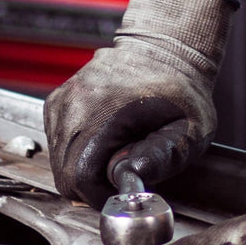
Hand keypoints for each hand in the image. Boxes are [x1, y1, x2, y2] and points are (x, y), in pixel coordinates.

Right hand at [44, 0, 237, 206]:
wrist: (164, 50)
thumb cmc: (180, 90)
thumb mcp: (188, 128)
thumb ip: (164, 157)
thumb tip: (133, 177)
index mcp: (104, 110)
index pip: (79, 176)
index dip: (101, 194)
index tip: (123, 189)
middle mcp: (74, 104)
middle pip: (64, 174)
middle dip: (93, 186)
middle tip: (122, 174)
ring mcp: (62, 101)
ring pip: (58, 162)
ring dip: (85, 168)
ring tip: (117, 153)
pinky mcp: (57, 102)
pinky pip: (58, 144)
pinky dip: (77, 152)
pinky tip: (104, 141)